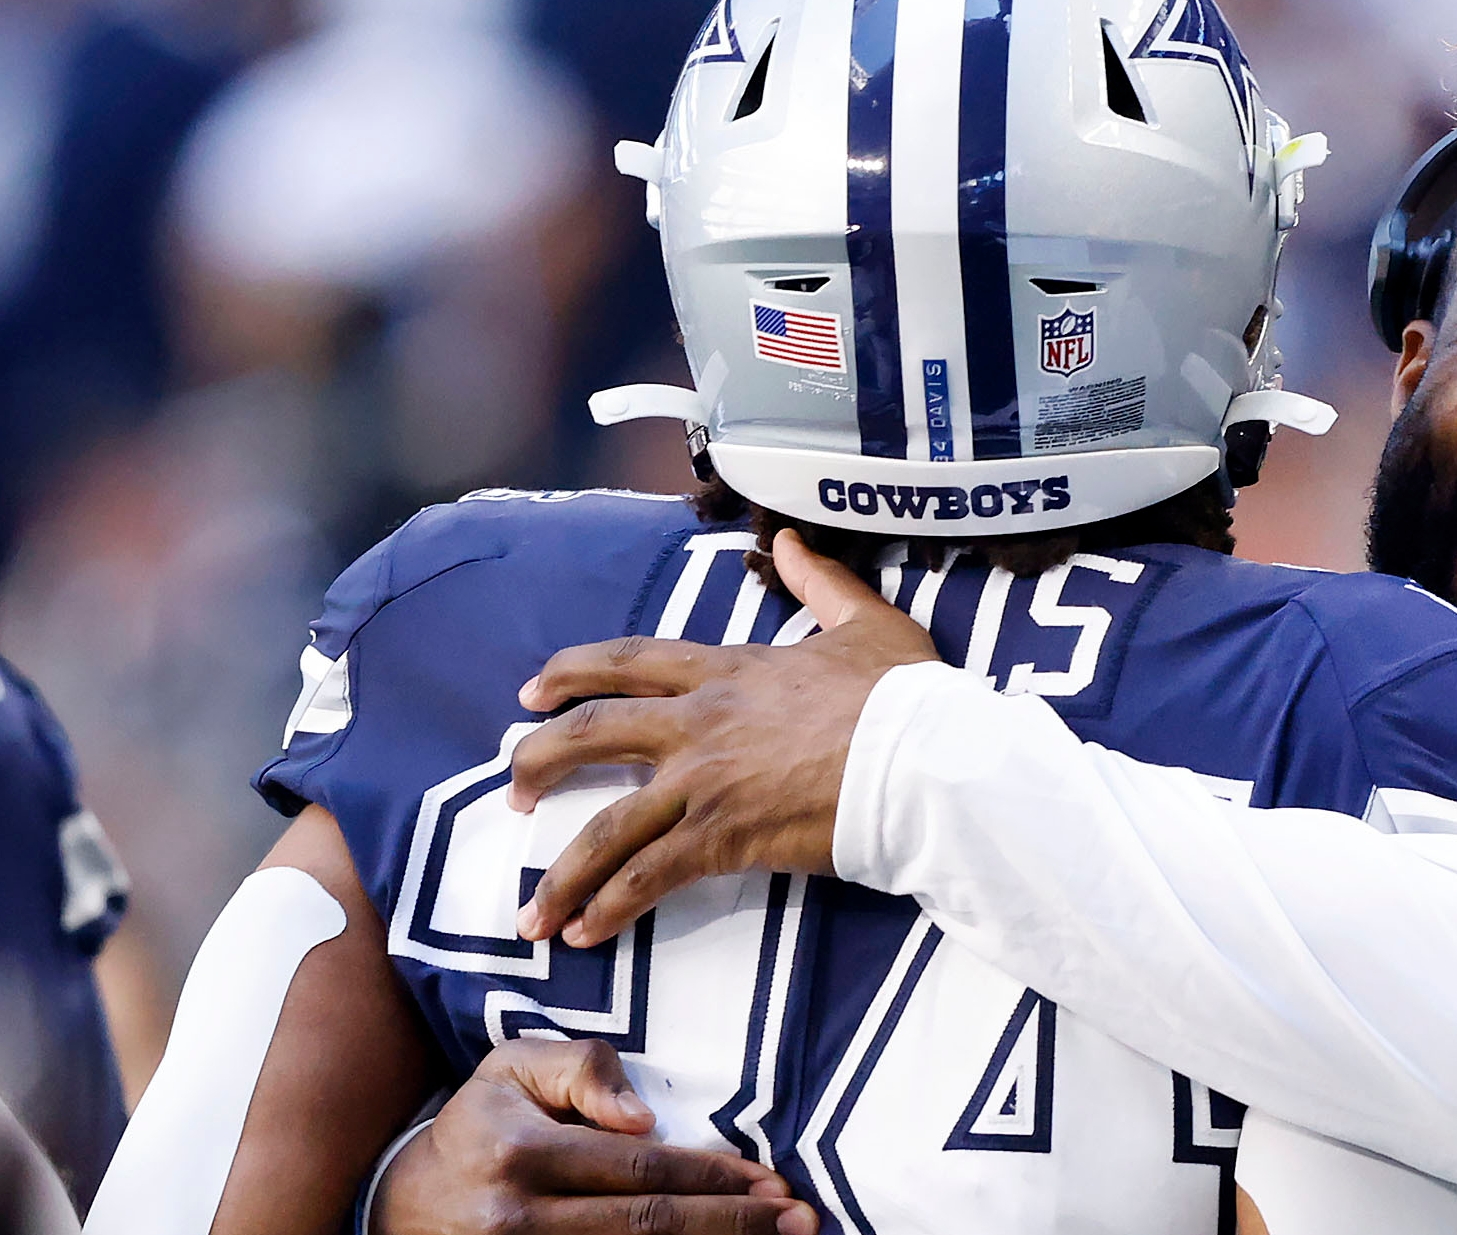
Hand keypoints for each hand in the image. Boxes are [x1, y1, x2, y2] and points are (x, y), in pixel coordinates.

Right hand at [371, 1037, 815, 1234]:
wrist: (402, 1203)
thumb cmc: (479, 1124)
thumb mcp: (513, 1070)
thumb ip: (581, 1071)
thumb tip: (644, 1120)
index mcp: (522, 1154)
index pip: (640, 1170)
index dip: (712, 1178)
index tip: (770, 1181)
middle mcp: (520, 1220)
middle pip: (649, 1228)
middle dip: (733, 1225)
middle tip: (799, 1220)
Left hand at [510, 530, 938, 947]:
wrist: (925, 760)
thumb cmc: (905, 697)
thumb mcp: (867, 622)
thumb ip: (821, 583)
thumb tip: (790, 542)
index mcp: (729, 669)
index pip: (630, 662)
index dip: (571, 672)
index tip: (533, 691)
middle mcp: (700, 722)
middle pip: (592, 734)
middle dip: (539, 761)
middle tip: (514, 787)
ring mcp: (705, 782)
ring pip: (607, 823)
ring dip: (561, 869)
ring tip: (532, 909)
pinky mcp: (724, 836)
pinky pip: (648, 875)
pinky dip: (611, 905)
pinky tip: (586, 932)